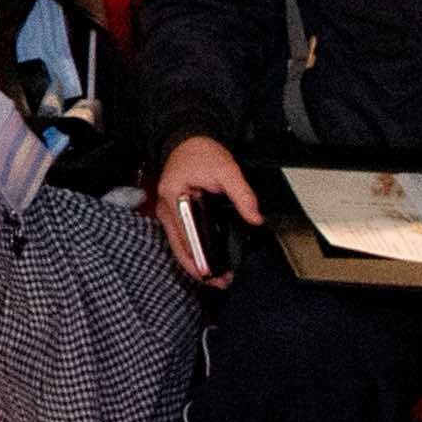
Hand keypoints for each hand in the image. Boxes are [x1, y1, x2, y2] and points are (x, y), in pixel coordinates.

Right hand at [155, 132, 261, 283]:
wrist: (187, 140)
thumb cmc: (199, 152)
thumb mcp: (226, 169)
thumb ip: (242, 194)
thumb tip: (254, 217)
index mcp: (174, 197)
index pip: (186, 235)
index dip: (198, 257)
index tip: (211, 272)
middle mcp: (166, 208)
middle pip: (178, 247)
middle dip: (197, 268)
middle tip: (218, 281)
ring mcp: (168, 213)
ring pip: (178, 247)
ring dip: (195, 263)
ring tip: (215, 276)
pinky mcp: (175, 215)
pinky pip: (181, 240)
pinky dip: (192, 252)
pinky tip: (206, 261)